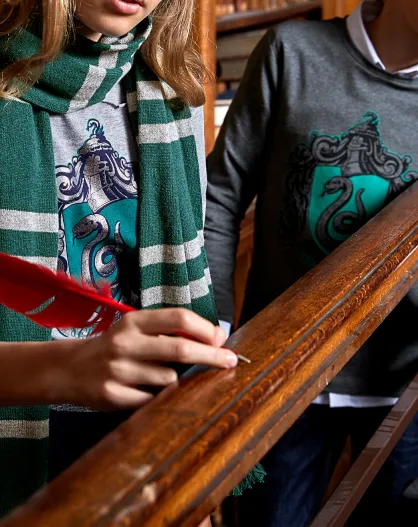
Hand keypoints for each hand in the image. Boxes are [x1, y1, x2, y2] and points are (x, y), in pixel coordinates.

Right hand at [63, 308, 235, 409]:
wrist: (71, 369)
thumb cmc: (115, 347)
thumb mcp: (136, 329)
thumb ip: (170, 330)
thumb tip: (216, 336)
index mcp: (133, 322)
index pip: (179, 318)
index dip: (205, 329)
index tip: (222, 340)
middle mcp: (124, 343)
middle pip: (180, 349)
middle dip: (211, 356)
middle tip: (231, 361)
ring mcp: (117, 370)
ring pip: (169, 379)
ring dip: (175, 380)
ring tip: (157, 376)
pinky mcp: (112, 395)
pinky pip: (153, 399)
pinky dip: (158, 397)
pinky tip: (144, 390)